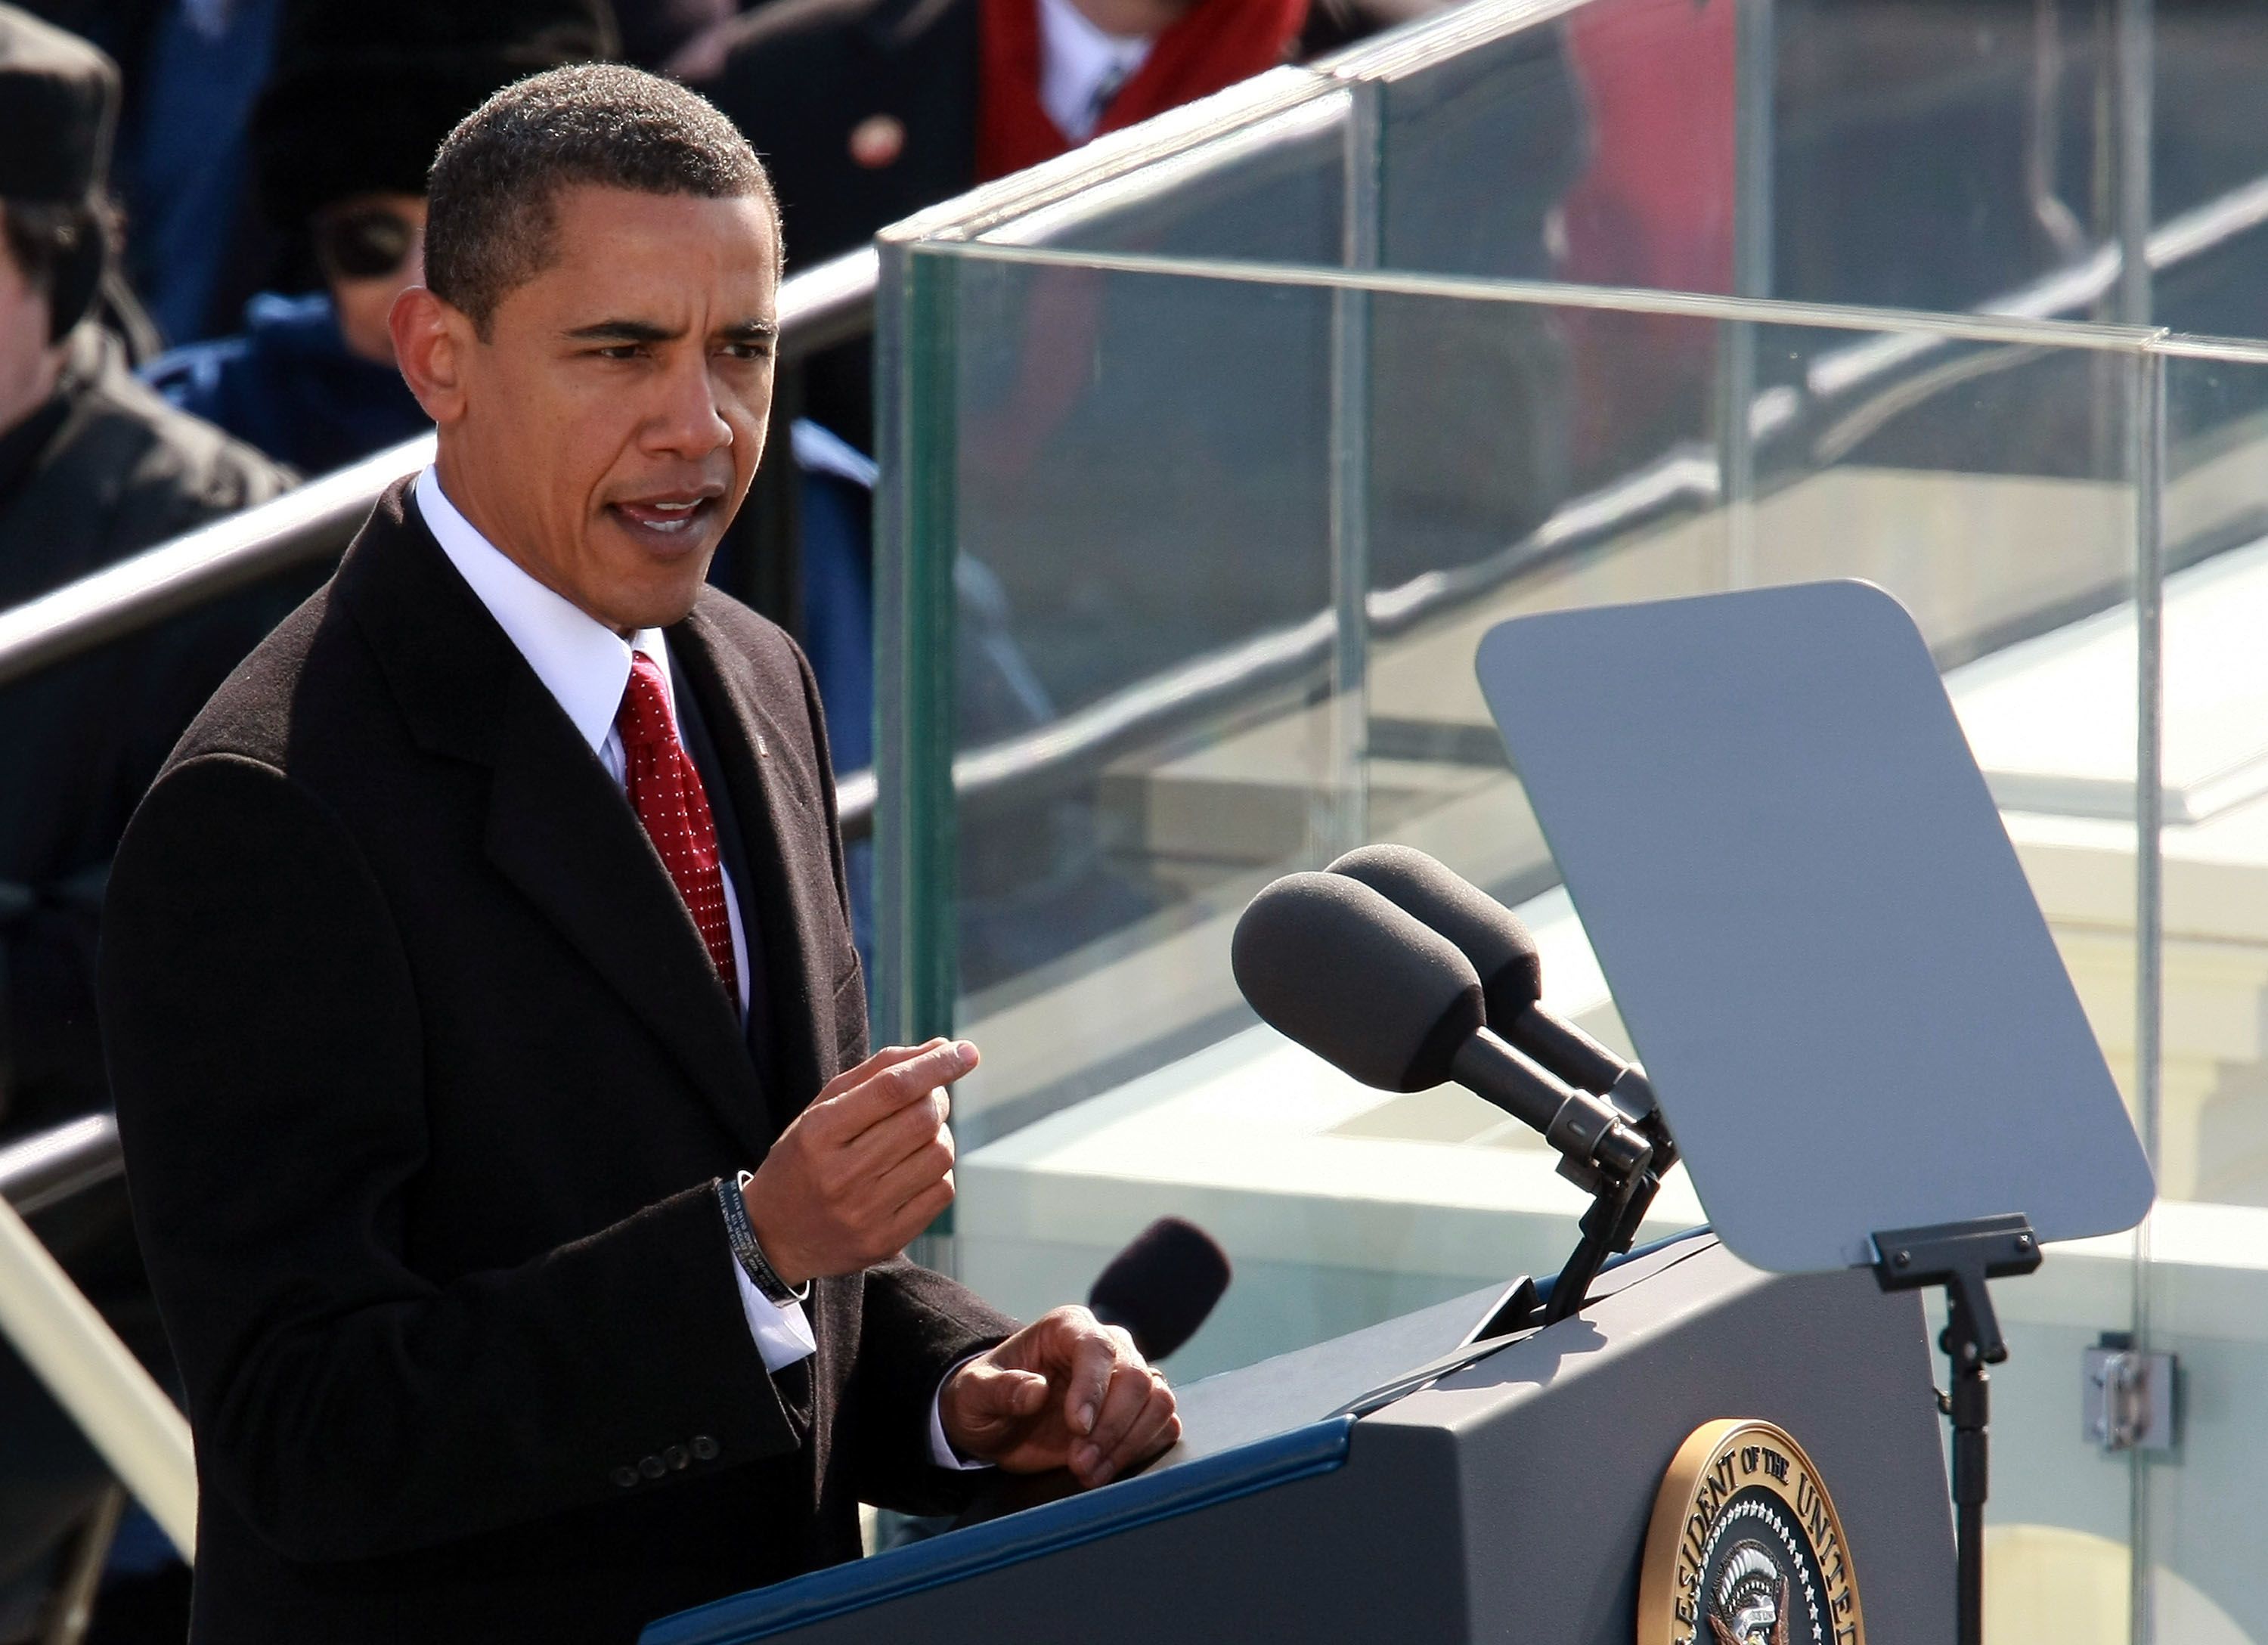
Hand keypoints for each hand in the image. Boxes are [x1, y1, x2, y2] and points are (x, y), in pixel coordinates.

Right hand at [742, 1038, 976, 1285]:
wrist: (772, 1237)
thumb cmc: (804, 1159)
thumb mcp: (821, 1109)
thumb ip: (877, 1073)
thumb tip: (941, 1048)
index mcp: (818, 1133)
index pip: (891, 1088)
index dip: (936, 1065)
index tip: (966, 1050)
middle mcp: (841, 1174)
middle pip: (922, 1120)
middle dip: (937, 1099)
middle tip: (928, 1098)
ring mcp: (865, 1212)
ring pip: (939, 1155)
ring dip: (940, 1135)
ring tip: (916, 1136)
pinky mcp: (885, 1240)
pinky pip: (941, 1192)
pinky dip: (938, 1172)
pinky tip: (914, 1170)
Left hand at [939, 1307, 1180, 1487]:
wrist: (997, 1424)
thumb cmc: (984, 1399)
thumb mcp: (974, 1393)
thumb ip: (1000, 1389)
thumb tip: (1035, 1390)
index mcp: (1067, 1328)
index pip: (1097, 1348)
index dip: (1093, 1388)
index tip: (1077, 1427)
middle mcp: (1106, 1345)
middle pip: (1137, 1377)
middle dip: (1111, 1426)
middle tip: (1079, 1462)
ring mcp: (1126, 1378)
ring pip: (1158, 1399)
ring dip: (1129, 1442)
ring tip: (1089, 1472)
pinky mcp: (1137, 1412)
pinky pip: (1164, 1423)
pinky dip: (1143, 1449)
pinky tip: (1106, 1469)